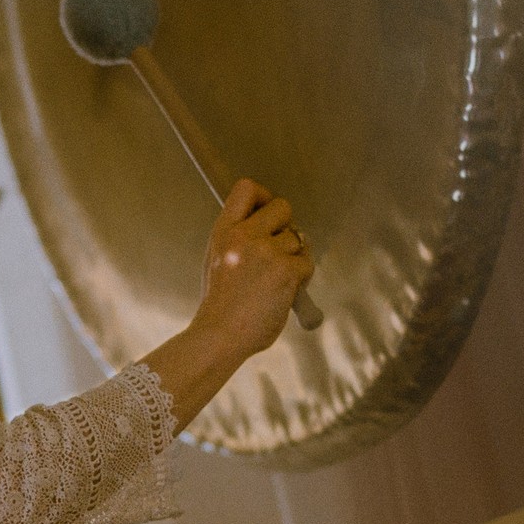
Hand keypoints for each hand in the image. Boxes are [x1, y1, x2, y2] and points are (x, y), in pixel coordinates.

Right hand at [196, 180, 313, 356]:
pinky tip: (285, 291)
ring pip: (297, 239)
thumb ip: (239, 236)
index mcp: (224, 231)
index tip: (266, 212)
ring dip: (293, 257)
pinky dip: (302, 277)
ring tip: (276, 280)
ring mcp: (267, 252)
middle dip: (286, 225)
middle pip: (283, 206)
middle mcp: (245, 235)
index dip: (263, 196)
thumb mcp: (217, 257)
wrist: (220, 335)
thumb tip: (268, 224)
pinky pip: (306, 262)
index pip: (247, 188)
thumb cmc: (221, 303)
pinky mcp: (287, 271)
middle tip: (278, 248)